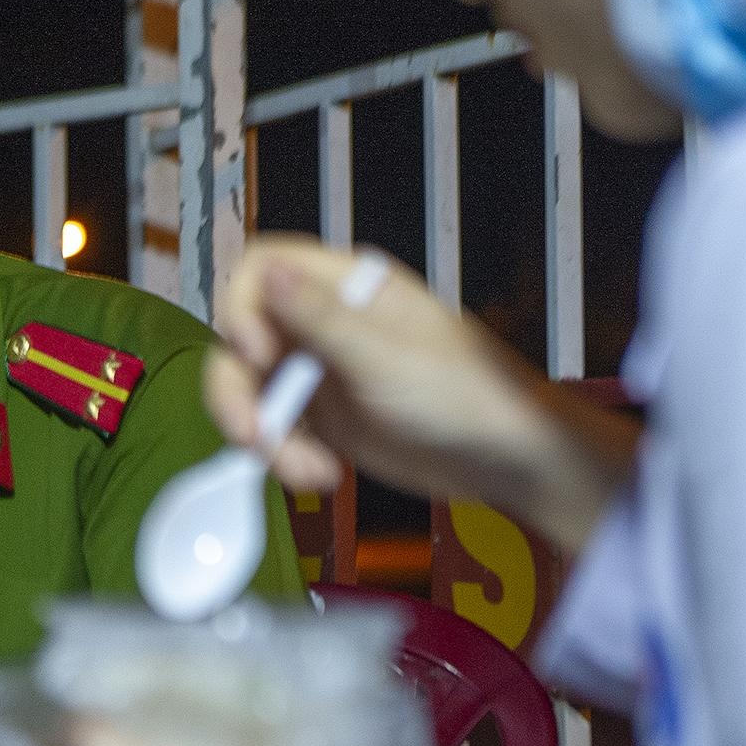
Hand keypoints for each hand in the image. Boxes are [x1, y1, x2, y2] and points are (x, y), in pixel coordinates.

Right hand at [207, 235, 547, 506]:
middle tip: (253, 436)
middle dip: (237, 393)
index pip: (260, 269)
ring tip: (302, 471)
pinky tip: (321, 475)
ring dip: (262, 435)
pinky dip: (285, 457)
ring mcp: (318, 371)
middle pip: (240, 340)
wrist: (507, 460)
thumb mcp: (385, 358)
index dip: (241, 308)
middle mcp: (321, 323)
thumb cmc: (466, 395)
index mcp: (344, 288)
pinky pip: (274, 431)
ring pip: (249, 391)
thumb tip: (264, 271)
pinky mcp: (321, 418)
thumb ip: (319, 318)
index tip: (256, 356)